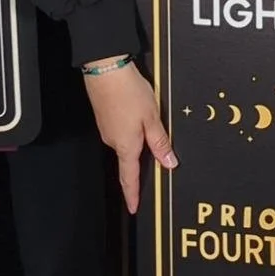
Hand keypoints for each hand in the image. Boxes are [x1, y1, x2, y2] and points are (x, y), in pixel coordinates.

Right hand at [81, 62, 175, 211]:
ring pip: (126, 142)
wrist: (105, 68)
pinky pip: (120, 130)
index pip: (129, 178)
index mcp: (126, 145)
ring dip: (137, 141)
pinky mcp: (105, 116)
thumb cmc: (128, 91)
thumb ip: (160, 142)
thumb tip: (169, 164)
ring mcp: (107, 128)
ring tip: (149, 128)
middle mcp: (113, 140)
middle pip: (129, 158)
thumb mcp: (152, 117)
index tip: (133, 207)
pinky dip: (131, 130)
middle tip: (155, 164)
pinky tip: (138, 116)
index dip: (132, 195)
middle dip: (140, 162)